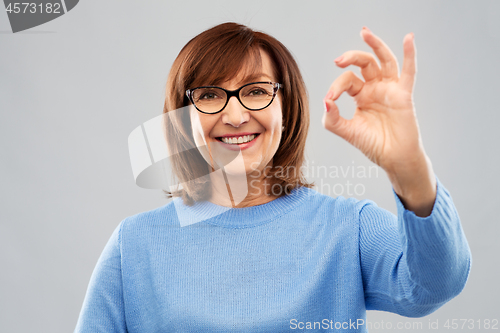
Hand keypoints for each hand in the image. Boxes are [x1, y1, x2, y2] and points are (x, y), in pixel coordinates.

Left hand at [323, 27, 435, 216]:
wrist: (393, 159)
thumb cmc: (372, 144)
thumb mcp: (347, 131)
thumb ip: (333, 118)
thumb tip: (326, 100)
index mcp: (361, 95)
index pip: (348, 80)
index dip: (337, 86)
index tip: (331, 98)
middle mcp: (376, 88)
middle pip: (364, 63)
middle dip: (351, 58)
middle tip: (338, 61)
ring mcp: (390, 89)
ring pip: (384, 60)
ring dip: (375, 45)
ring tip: (364, 33)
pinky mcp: (403, 95)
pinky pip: (409, 72)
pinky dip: (409, 54)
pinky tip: (409, 38)